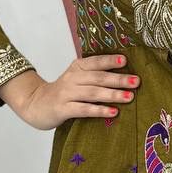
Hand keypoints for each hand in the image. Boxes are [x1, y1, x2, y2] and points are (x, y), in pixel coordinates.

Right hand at [1, 54, 139, 130]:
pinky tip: (113, 112)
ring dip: (112, 94)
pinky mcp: (62, 109)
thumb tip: (124, 73)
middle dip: (118, 79)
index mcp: (76, 67)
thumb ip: (94, 74)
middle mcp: (71, 78)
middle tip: (136, 81)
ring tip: (129, 97)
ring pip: (92, 93)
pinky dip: (99, 110)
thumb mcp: (76, 78)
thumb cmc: (63, 92)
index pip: (95, 62)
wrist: (35, 104)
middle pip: (98, 77)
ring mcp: (66, 94)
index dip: (109, 61)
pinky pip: (83, 109)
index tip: (125, 61)